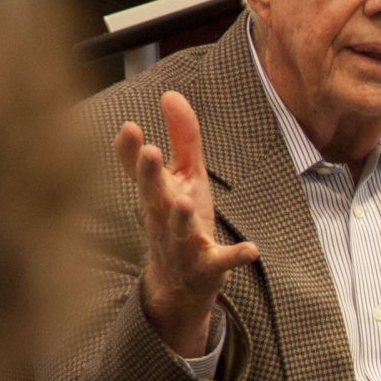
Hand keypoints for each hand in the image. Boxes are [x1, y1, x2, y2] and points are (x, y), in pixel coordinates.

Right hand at [112, 90, 261, 354]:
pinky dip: (235, 256)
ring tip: (185, 201)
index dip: (132, 151)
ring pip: (179, 231)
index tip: (129, 127)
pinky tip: (251, 250)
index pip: (140, 172)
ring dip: (181, 217)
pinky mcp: (208, 268)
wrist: (180, 287)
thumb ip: (183, 138)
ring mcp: (184, 246)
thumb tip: (171, 93)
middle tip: (150, 152)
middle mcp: (164, 220)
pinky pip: (221, 263)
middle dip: (150, 176)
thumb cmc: (181, 222)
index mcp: (158, 196)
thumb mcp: (184, 178)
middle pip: (154, 198)